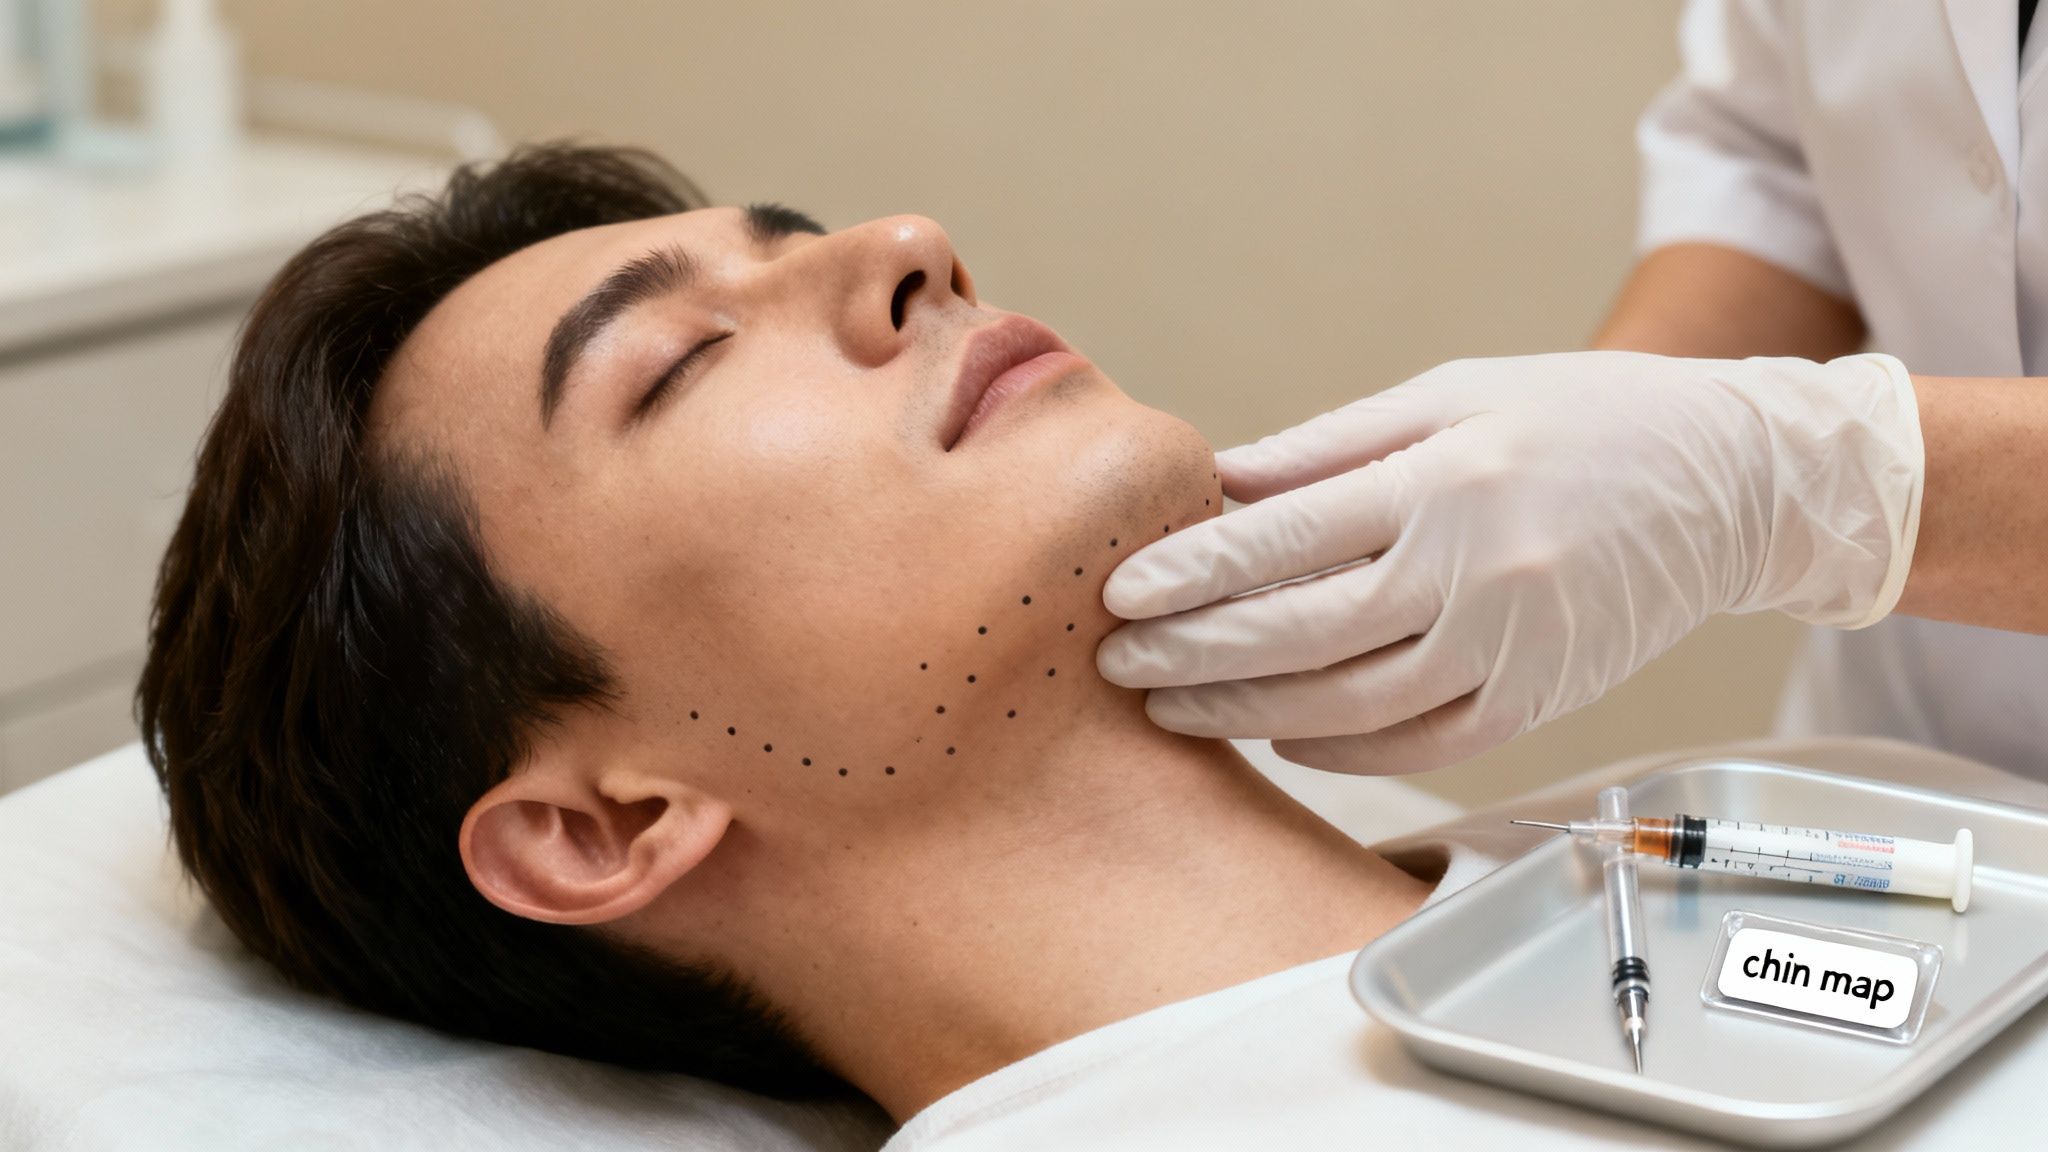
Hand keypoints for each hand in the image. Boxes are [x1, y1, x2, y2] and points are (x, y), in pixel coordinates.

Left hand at [1095, 351, 1920, 772]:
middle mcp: (1478, 573)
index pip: (1286, 538)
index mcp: (1448, 479)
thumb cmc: (1581, 417)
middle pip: (1300, 633)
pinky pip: (1417, 745)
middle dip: (1191, 653)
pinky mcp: (1538, 702)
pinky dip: (1336, 747)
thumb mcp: (1453, 394)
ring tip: (1170, 707)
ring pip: (1348, 706)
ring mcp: (1512, 648)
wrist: (1736, 482)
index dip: (1191, 573)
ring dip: (1244, 712)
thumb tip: (1217, 486)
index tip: (1119, 592)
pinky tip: (1276, 732)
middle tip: (1113, 662)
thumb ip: (1328, 447)